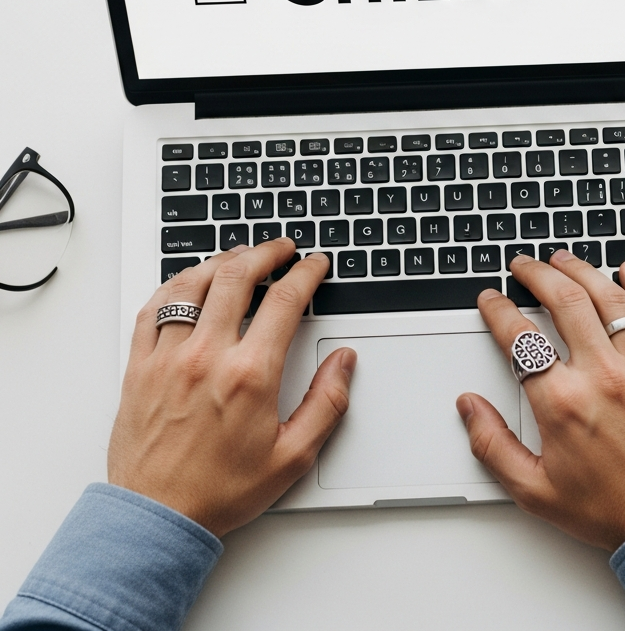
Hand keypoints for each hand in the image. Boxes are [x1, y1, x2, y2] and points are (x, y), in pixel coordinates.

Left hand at [108, 239, 354, 537]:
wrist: (156, 519)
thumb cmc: (219, 491)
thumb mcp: (292, 456)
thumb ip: (326, 403)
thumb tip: (343, 362)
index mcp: (249, 375)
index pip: (285, 300)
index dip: (306, 273)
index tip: (315, 266)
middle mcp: (207, 356)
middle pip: (238, 275)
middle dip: (267, 252)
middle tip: (281, 248)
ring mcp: (168, 357)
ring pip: (193, 283)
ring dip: (222, 260)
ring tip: (240, 256)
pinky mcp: (139, 367)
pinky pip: (153, 308)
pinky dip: (175, 285)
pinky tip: (189, 283)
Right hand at [457, 251, 624, 551]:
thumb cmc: (609, 510)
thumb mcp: (534, 490)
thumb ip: (492, 445)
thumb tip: (468, 407)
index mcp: (562, 403)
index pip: (519, 338)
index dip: (498, 310)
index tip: (491, 300)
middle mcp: (600, 376)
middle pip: (563, 301)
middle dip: (536, 274)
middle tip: (523, 265)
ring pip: (607, 298)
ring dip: (580, 271)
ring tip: (562, 259)